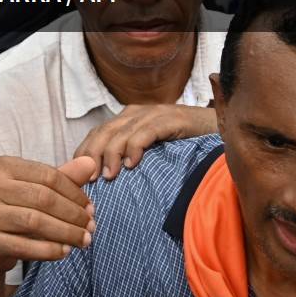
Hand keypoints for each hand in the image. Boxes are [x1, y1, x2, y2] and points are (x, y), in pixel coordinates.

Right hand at [0, 155, 95, 276]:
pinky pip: (23, 246)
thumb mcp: (38, 190)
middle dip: (73, 214)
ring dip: (66, 233)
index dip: (75, 193)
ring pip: (35, 221)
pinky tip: (64, 251)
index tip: (91, 208)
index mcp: (2, 166)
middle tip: (91, 227)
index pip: (48, 175)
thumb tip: (90, 164)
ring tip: (83, 241)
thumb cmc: (15, 210)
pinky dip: (48, 250)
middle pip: (43, 198)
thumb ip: (64, 177)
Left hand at [73, 104, 217, 179]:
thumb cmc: (184, 145)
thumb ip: (132, 158)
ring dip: (112, 154)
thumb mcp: (153, 151)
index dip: (84, 152)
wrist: (219, 129)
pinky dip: (136, 147)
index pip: (98, 133)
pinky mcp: (171, 119)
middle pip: (105, 131)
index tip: (76, 175)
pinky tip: (131, 164)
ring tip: (107, 176)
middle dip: (93, 155)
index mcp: (129, 119)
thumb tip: (109, 183)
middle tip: (89, 179)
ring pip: (122, 131)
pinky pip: (147, 131)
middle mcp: (137, 113)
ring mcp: (154, 114)